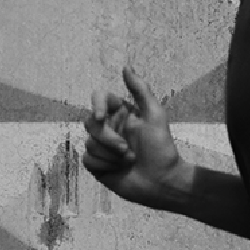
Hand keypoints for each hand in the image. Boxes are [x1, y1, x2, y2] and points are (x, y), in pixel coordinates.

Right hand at [81, 66, 189, 208]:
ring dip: (110, 155)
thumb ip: (141, 90)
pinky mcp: (97, 163)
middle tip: (129, 151)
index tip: (101, 116)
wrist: (162, 182)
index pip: (98, 98)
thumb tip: (126, 67)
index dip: (96, 104)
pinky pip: (87, 159)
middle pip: (90, 123)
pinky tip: (118, 170)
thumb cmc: (162, 149)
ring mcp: (102, 146)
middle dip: (109, 139)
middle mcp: (109, 127)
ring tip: (129, 161)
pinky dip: (103, 165)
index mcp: (121, 113)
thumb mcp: (155, 116)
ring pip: (89, 142)